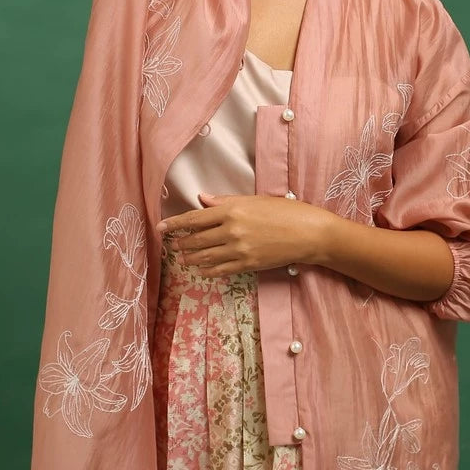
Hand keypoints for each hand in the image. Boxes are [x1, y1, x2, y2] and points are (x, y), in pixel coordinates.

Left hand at [155, 193, 329, 276]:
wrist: (308, 233)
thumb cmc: (284, 212)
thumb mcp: (254, 200)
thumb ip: (226, 201)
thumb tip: (203, 199)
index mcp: (232, 210)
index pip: (195, 218)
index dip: (175, 224)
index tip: (161, 228)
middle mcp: (231, 230)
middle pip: (196, 240)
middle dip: (182, 243)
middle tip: (174, 245)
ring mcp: (238, 250)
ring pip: (205, 257)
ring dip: (191, 258)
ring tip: (184, 258)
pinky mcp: (247, 264)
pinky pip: (220, 269)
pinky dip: (208, 270)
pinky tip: (202, 269)